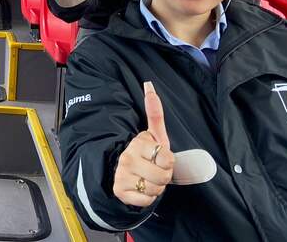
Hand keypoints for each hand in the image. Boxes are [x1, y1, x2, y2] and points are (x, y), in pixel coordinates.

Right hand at [113, 82, 174, 206]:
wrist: (119, 171)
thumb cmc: (142, 153)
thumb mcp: (152, 135)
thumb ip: (154, 113)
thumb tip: (149, 85)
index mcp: (137, 143)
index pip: (168, 158)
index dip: (168, 161)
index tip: (158, 158)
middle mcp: (127, 158)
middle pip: (163, 176)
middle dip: (163, 176)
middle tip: (153, 170)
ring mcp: (122, 175)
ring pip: (156, 189)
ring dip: (155, 188)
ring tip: (147, 179)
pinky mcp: (120, 191)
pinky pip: (146, 200)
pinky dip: (147, 198)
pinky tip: (140, 189)